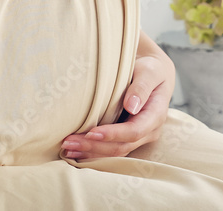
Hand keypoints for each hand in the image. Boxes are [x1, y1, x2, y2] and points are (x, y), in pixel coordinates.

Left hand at [61, 31, 174, 158]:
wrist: (153, 74)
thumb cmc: (150, 69)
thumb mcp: (150, 71)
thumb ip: (142, 87)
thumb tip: (131, 106)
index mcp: (155, 116)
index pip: (134, 131)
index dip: (113, 134)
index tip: (91, 133)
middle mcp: (148, 132)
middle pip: (121, 146)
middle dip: (94, 147)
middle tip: (69, 142)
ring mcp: (138, 138)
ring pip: (114, 153)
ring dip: (91, 153)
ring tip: (67, 149)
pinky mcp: (126, 138)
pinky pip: (110, 150)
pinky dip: (92, 152)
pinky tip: (75, 150)